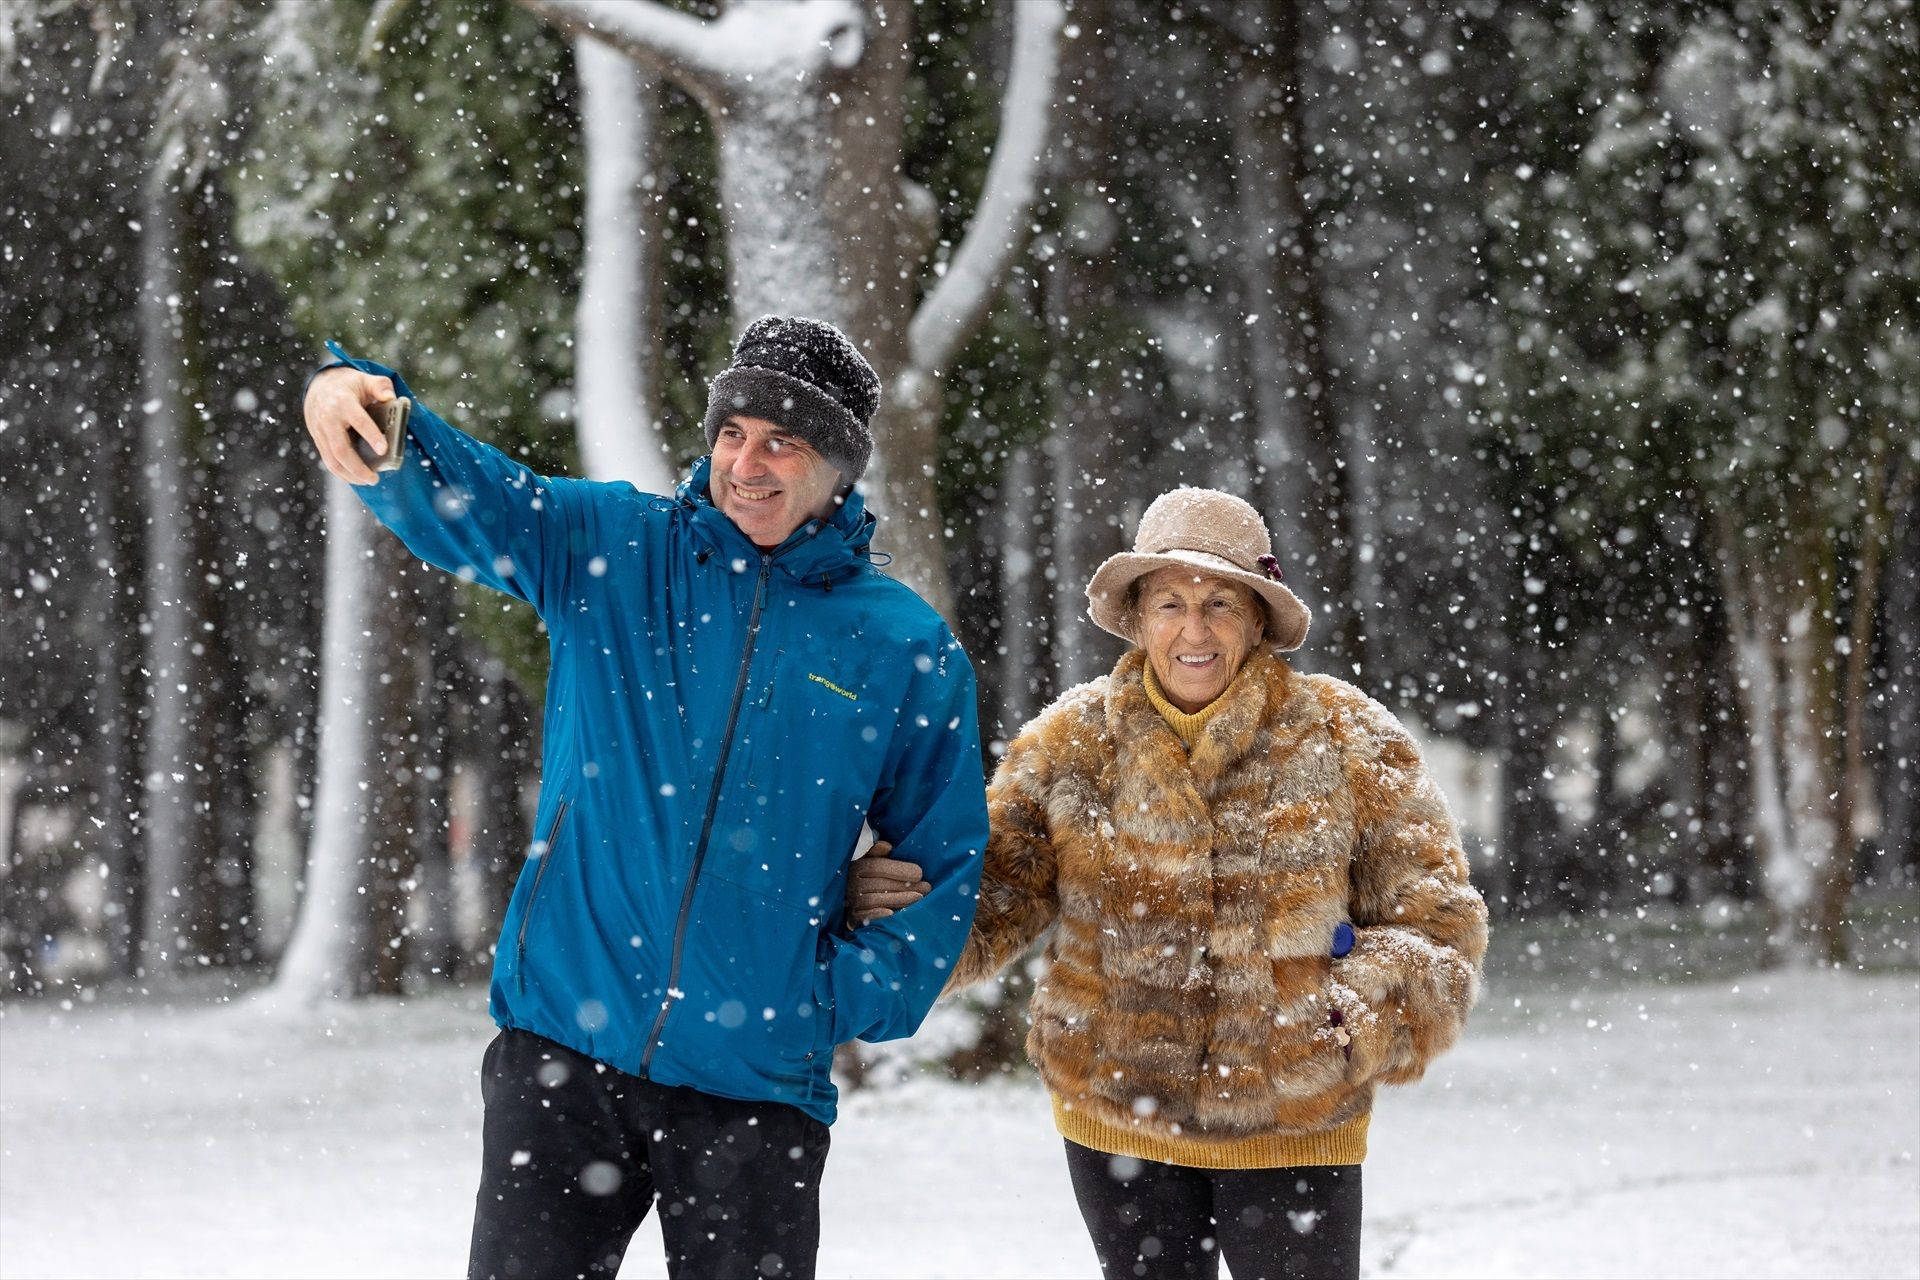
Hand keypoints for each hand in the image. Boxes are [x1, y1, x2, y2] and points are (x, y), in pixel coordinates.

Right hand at [304, 365, 397, 485]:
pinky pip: (327, 460)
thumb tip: (391, 398)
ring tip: (368, 481)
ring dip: (350, 474)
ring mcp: (320, 430)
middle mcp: (329, 418)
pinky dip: (341, 472)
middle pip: (341, 448)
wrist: (318, 386)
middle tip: (375, 478)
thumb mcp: (365, 379)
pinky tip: (355, 478)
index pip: (358, 421)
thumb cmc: (348, 385)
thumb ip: (380, 386)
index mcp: (343, 402)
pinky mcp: (318, 439)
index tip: (384, 450)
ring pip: (332, 459)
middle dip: (358, 467)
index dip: (371, 436)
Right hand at [847, 841, 929, 924]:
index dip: (899, 869)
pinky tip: (894, 914)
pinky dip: (877, 915)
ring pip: (874, 900)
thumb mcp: (868, 862)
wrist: (845, 902)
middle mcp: (851, 883)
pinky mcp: (851, 918)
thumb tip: (887, 846)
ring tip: (919, 898)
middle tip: (926, 887)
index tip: (920, 873)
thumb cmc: (866, 879)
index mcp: (856, 867)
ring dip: (899, 899)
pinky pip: (863, 917)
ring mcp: (851, 901)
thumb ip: (876, 853)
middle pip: (880, 884)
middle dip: (906, 886)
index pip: (877, 866)